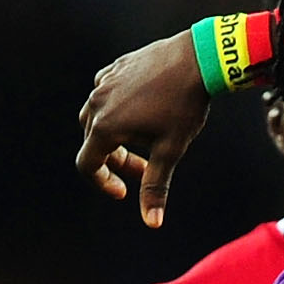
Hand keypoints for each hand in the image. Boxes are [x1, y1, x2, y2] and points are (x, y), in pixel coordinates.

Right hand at [76, 30, 209, 227]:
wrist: (196, 60)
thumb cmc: (184, 108)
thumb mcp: (170, 152)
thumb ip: (155, 187)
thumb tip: (152, 223)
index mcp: (105, 127)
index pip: (88, 165)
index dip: (103, 183)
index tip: (124, 192)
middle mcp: (96, 103)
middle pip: (93, 142)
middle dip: (115, 162)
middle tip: (145, 169)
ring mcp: (103, 82)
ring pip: (96, 117)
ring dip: (114, 137)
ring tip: (143, 141)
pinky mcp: (114, 68)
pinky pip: (105, 94)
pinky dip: (116, 111)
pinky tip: (141, 113)